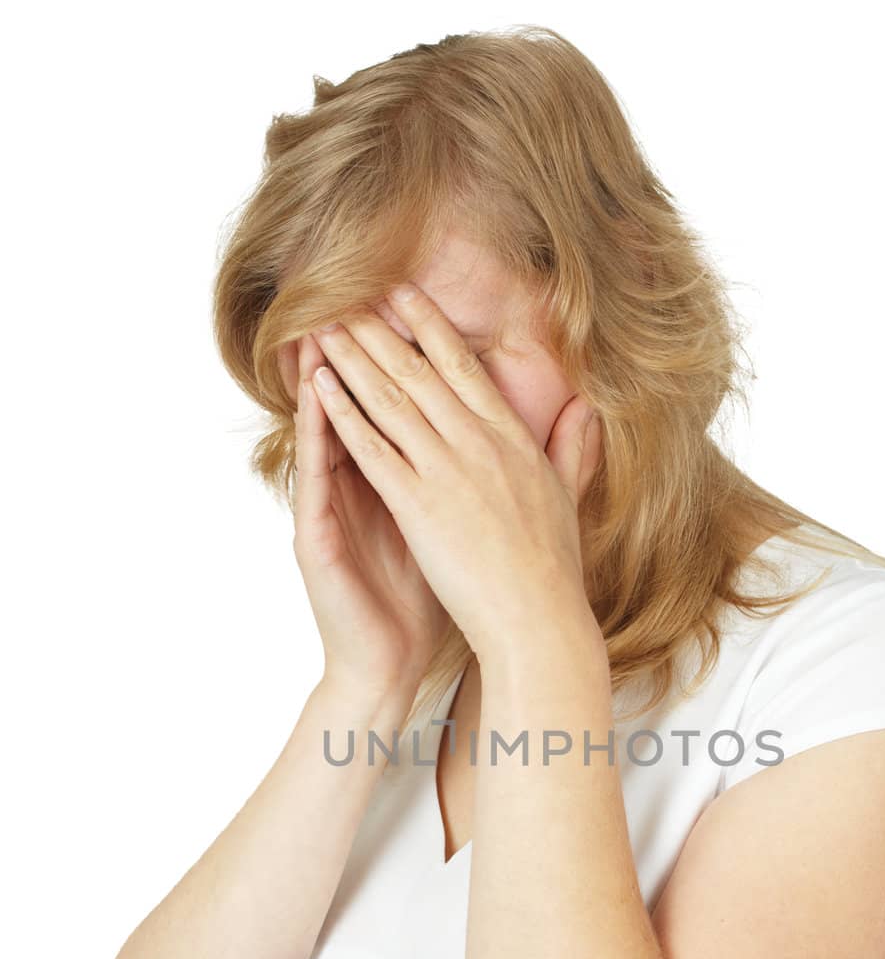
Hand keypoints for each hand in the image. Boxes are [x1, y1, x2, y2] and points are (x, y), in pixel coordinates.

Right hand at [281, 331, 449, 702]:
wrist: (391, 664)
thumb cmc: (424, 601)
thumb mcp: (454, 532)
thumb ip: (467, 486)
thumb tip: (496, 448)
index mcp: (396, 483)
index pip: (399, 411)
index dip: (406, 364)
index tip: (416, 310)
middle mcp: (359, 489)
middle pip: (359, 407)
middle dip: (361, 354)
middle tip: (361, 294)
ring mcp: (332, 510)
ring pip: (328, 429)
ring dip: (326, 376)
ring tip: (327, 321)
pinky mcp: (316, 537)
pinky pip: (315, 477)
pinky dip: (316, 435)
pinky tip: (314, 398)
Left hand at [305, 284, 603, 663]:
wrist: (537, 621)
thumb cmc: (553, 571)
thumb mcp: (569, 497)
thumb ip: (574, 448)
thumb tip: (588, 408)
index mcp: (512, 440)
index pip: (464, 369)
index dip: (429, 327)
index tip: (403, 293)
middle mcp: (479, 444)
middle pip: (420, 372)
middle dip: (380, 328)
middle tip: (347, 292)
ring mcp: (448, 471)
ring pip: (390, 399)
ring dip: (353, 357)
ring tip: (323, 324)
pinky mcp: (419, 505)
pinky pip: (372, 448)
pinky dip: (342, 413)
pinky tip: (318, 387)